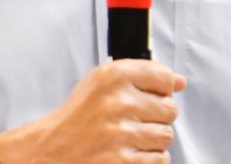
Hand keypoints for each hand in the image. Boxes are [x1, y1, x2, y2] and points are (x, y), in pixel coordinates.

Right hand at [0, 59, 185, 162]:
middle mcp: (118, 101)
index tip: (152, 95)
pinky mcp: (122, 161)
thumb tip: (180, 82)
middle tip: (138, 119)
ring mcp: (121, 133)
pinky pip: (160, 158)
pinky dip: (150, 157)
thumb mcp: (103, 81)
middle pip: (170, 108)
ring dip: (154, 138)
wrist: (50, 148)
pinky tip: (132, 151)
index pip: (165, 77)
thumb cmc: (79, 113)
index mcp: (113, 76)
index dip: (162, 89)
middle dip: (158, 116)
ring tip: (132, 136)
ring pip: (167, 135)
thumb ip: (143, 74)